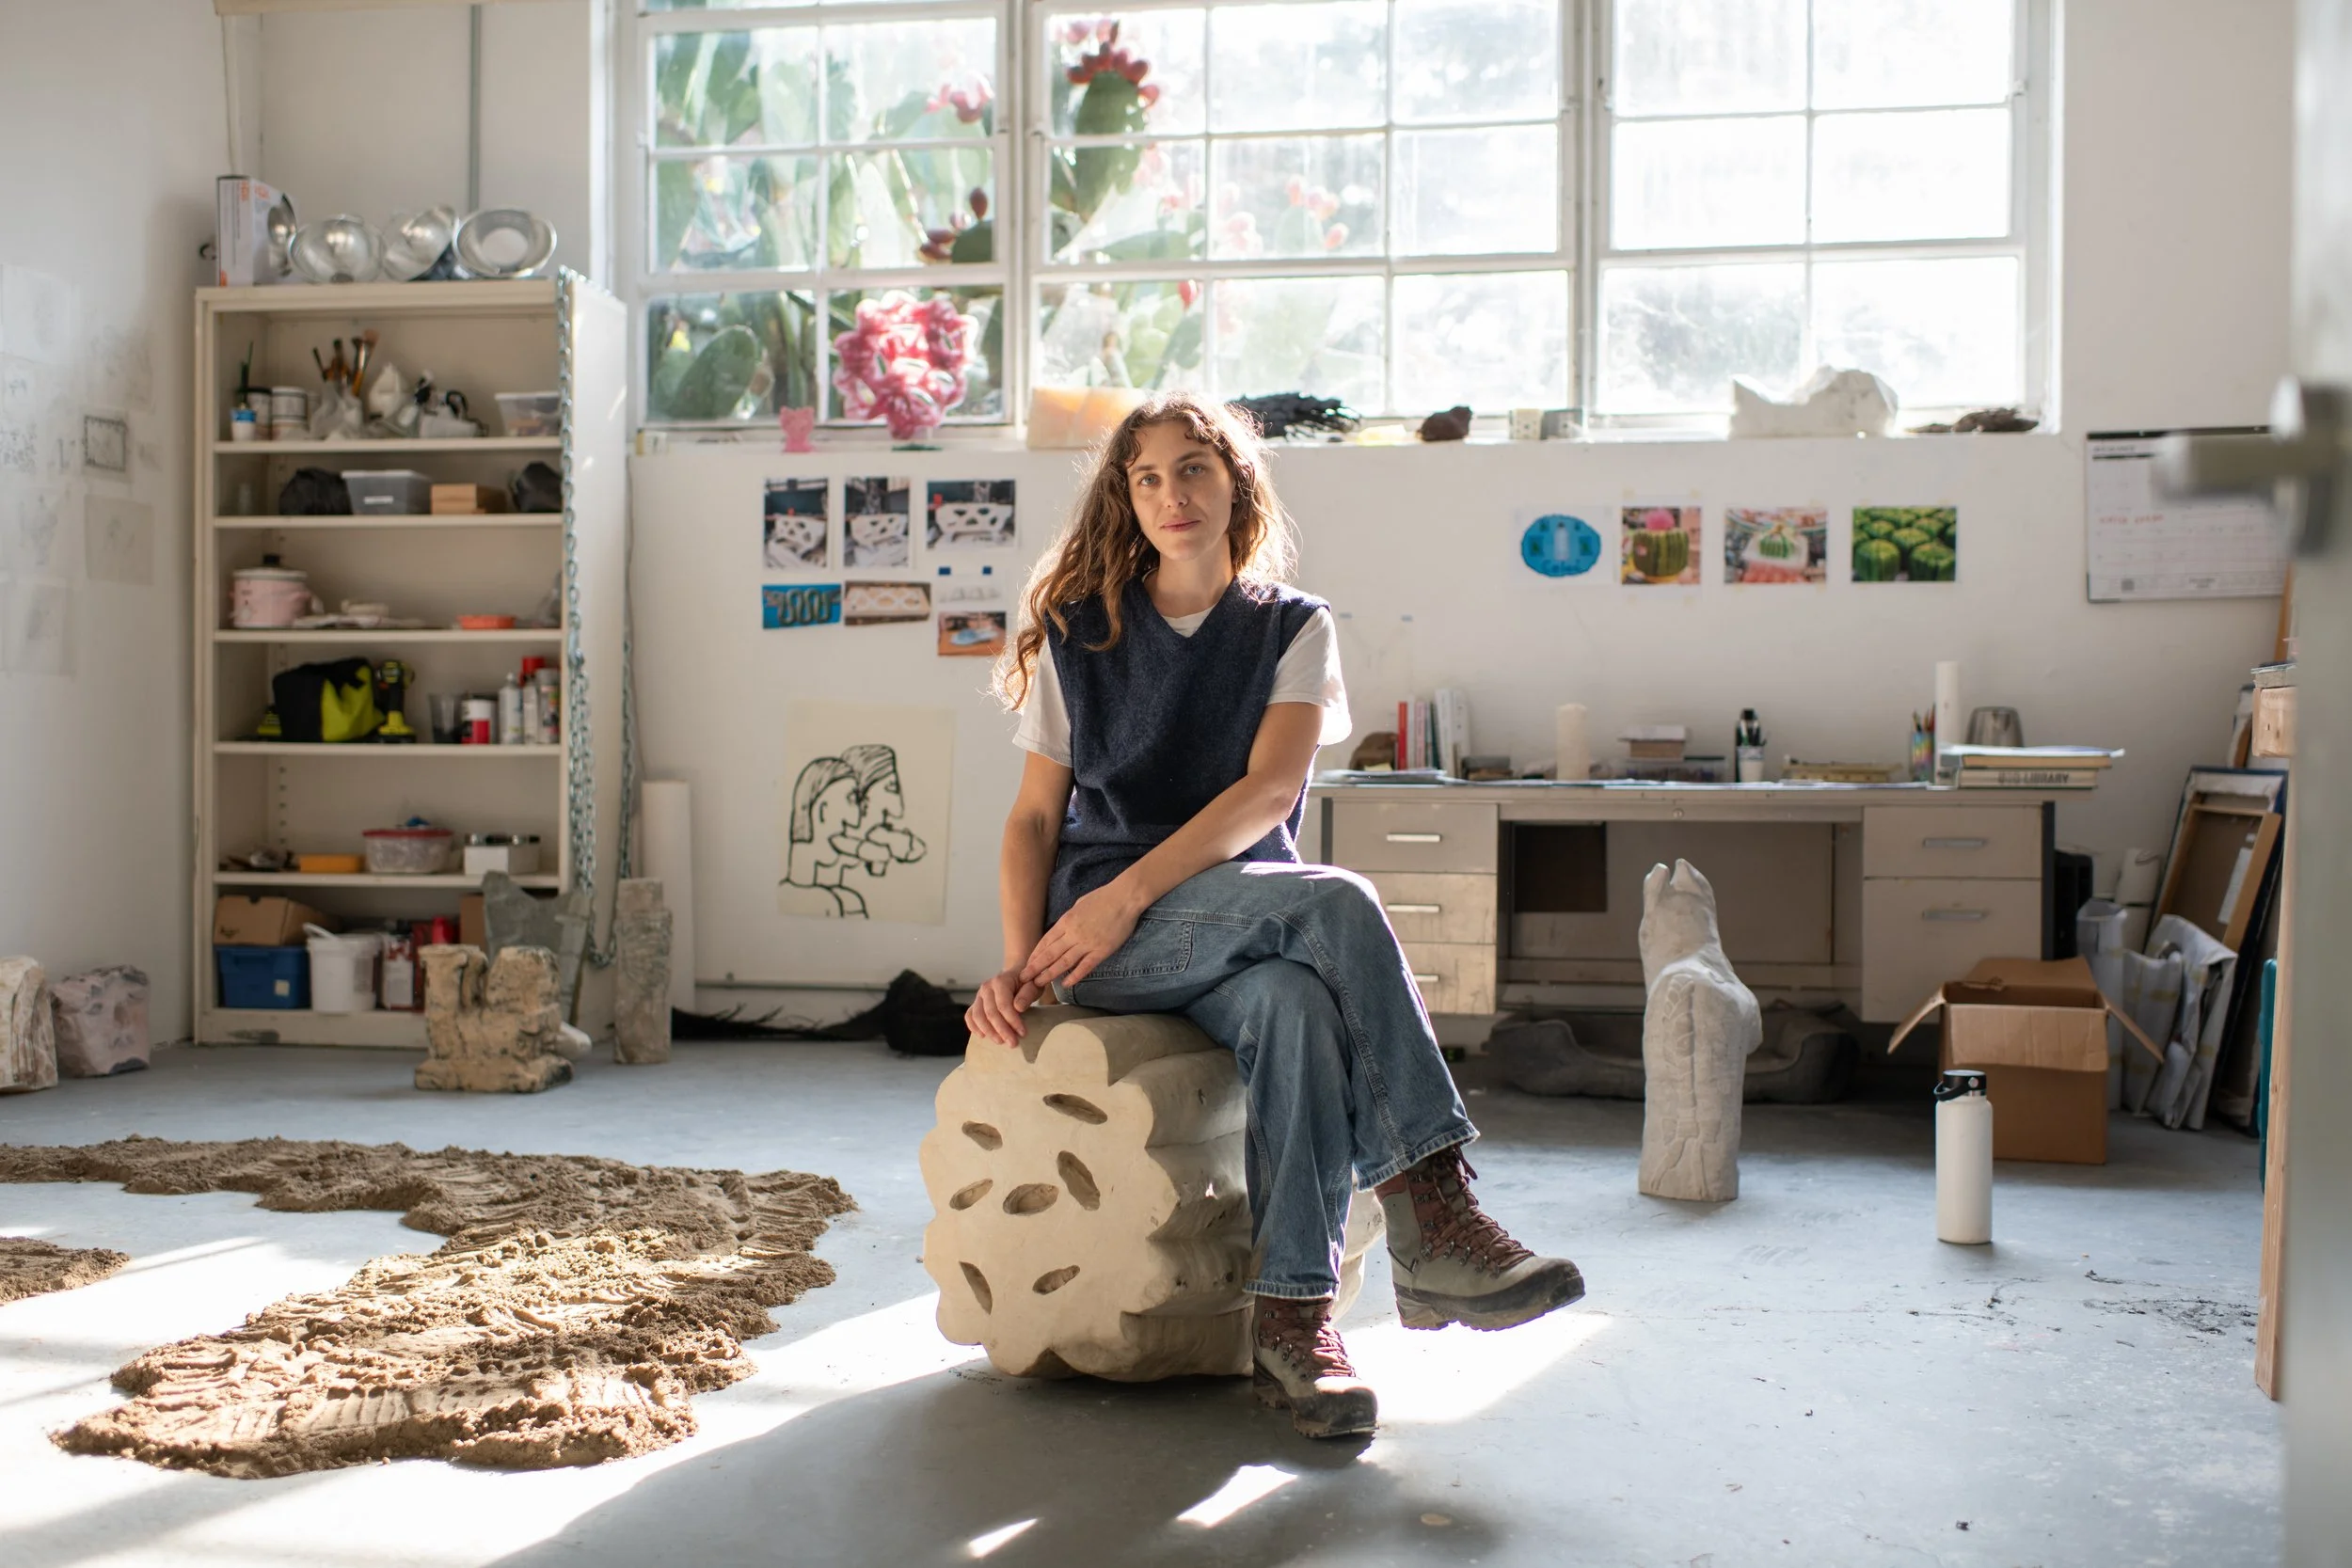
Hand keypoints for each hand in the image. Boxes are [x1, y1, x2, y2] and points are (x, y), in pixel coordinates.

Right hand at [966, 966, 1043, 1045]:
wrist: (1018, 976)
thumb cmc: (1027, 982)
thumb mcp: (1033, 985)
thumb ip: (1027, 994)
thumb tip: (1018, 1007)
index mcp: (1000, 981)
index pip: (1003, 1005)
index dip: (1012, 1021)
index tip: (1022, 1033)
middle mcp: (986, 987)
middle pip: (990, 1013)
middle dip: (1002, 1030)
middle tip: (1013, 1043)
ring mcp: (979, 996)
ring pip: (978, 1016)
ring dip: (989, 1032)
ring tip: (1001, 1041)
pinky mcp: (976, 1003)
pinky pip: (970, 1016)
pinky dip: (974, 1027)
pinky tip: (983, 1036)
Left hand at [1021, 884, 1143, 992]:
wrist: (1125, 897)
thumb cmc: (1104, 897)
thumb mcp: (1079, 904)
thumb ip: (1070, 918)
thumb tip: (1063, 927)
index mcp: (1066, 921)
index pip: (1046, 941)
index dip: (1035, 955)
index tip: (1027, 964)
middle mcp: (1073, 934)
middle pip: (1050, 954)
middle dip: (1035, 968)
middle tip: (1024, 979)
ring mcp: (1087, 943)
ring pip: (1064, 962)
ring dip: (1050, 974)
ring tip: (1039, 984)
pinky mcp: (1101, 951)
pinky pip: (1085, 966)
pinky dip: (1075, 976)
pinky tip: (1066, 984)